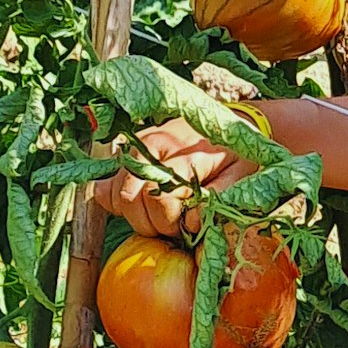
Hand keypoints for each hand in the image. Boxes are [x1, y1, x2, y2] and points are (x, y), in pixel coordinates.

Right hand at [98, 116, 257, 239]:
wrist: (233, 121)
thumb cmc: (237, 153)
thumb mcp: (240, 176)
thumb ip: (217, 199)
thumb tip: (190, 221)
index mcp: (183, 152)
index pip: (158, 196)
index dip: (171, 221)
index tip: (188, 226)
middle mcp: (152, 144)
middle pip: (130, 197)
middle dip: (152, 222)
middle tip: (175, 225)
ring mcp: (136, 147)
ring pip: (116, 193)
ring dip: (137, 215)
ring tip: (162, 215)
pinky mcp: (127, 153)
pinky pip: (107, 186)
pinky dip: (118, 202)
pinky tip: (142, 206)